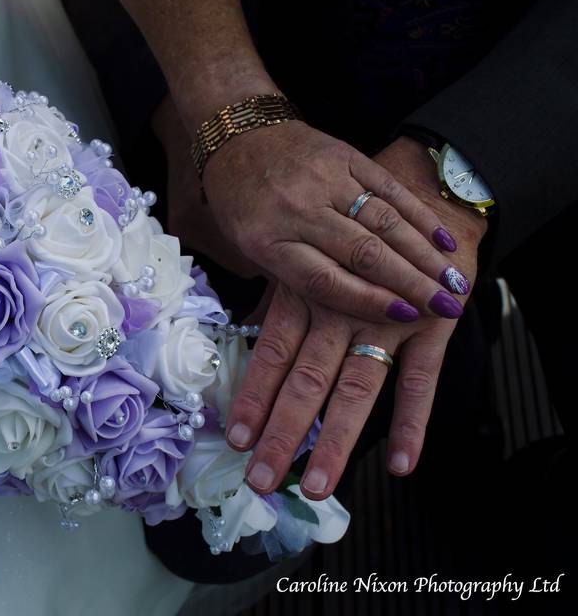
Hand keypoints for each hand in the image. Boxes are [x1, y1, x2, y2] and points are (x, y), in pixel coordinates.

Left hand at [203, 121, 469, 322]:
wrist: (238, 135)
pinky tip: (443, 240)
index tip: (404, 316)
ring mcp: (324, 179)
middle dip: (411, 283)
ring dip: (424, 254)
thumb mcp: (247, 247)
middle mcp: (298, 209)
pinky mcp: (346, 155)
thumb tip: (332, 327)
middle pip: (363, 252)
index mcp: (266, 240)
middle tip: (448, 307)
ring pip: (384, 221)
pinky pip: (389, 188)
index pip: (324, 279)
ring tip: (454, 282)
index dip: (367, 301)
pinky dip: (420, 215)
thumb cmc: (241, 201)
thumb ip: (288, 279)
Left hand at [224, 137, 487, 499]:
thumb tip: (246, 333)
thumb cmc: (344, 220)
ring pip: (356, 385)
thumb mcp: (303, 250)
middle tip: (262, 479)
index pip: (271, 350)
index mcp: (303, 287)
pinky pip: (422, 378)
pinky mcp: (430, 322)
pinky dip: (412, 422)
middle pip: (307, 378)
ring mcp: (387, 316)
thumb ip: (280, 296)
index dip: (253, 394)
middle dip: (284, 432)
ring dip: (336, 439)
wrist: (416, 180)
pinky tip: (401, 464)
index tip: (234, 437)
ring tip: (318, 486)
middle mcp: (340, 305)